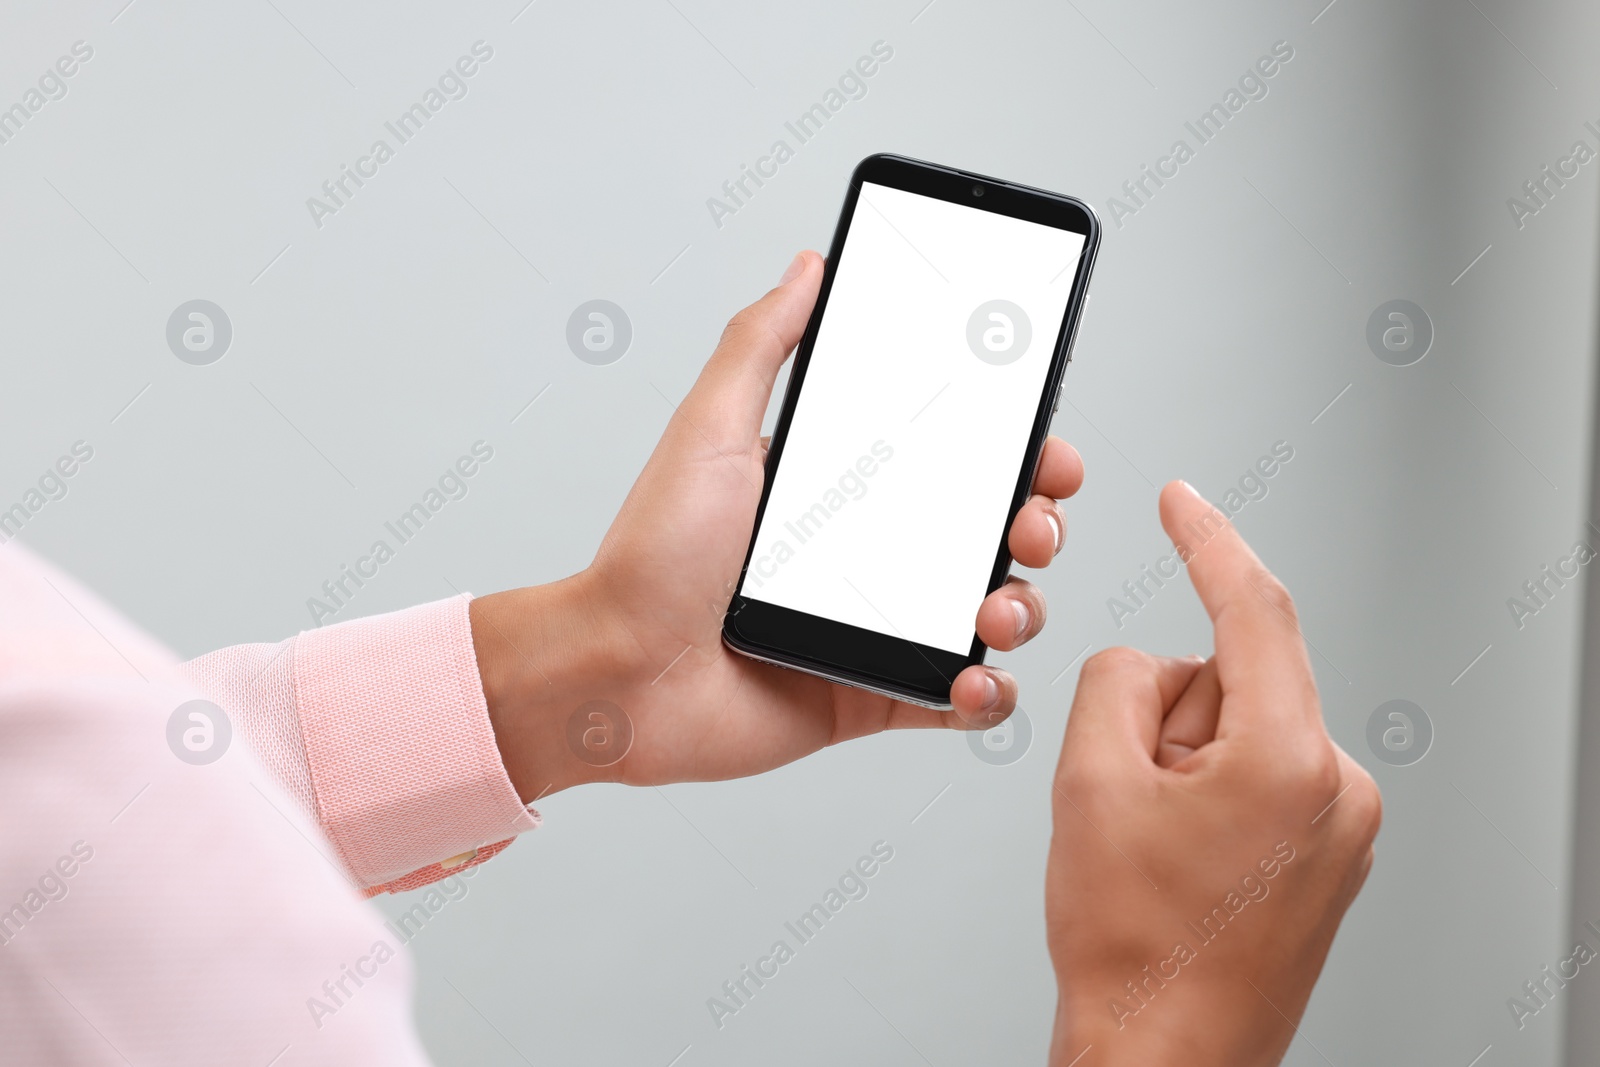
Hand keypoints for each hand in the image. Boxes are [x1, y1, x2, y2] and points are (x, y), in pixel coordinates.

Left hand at [472, 250, 1084, 796]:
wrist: (617, 673)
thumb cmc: (650, 555)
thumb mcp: (710, 429)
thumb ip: (761, 343)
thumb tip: (810, 265)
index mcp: (842, 489)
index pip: (955, 460)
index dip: (1016, 450)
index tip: (1044, 445)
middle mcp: (870, 556)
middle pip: (993, 532)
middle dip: (1038, 523)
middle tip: (1030, 524)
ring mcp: (877, 627)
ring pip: (995, 612)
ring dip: (1025, 606)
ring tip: (999, 607)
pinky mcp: (873, 695)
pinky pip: (960, 699)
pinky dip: (990, 693)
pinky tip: (978, 677)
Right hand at [1045, 480, 1380, 1065]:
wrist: (1163, 1054)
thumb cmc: (1134, 949)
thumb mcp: (1090, 782)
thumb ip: (1116, 680)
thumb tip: (1147, 663)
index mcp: (1291, 761)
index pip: (1254, 610)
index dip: (1207, 542)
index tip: (1183, 502)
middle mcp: (1338, 788)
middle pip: (1229, 679)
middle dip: (1164, 718)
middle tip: (1127, 799)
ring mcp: (1341, 825)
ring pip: (1237, 728)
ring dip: (1180, 763)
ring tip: (1155, 846)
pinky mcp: (1329, 849)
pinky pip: (1255, 771)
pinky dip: (1204, 790)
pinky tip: (1179, 857)